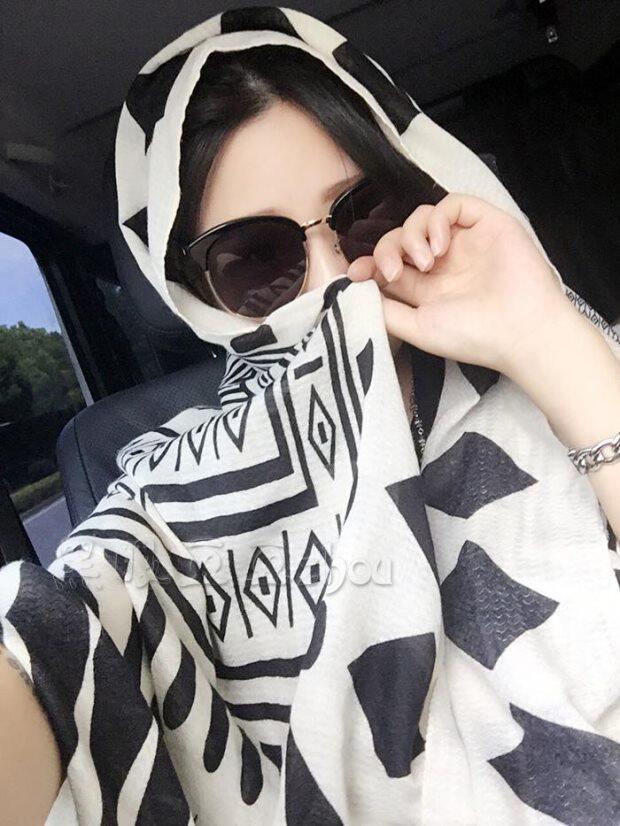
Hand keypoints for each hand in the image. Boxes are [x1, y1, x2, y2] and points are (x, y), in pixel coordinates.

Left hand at [346, 192, 568, 376]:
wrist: (519, 331)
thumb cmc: (473, 336)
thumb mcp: (417, 327)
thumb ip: (386, 310)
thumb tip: (356, 291)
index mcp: (427, 289)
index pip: (390, 265)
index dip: (370, 264)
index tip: (356, 272)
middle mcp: (443, 264)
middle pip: (400, 239)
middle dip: (388, 250)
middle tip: (393, 271)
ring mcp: (464, 242)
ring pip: (421, 218)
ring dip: (411, 235)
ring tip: (424, 261)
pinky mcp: (485, 224)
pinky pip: (451, 205)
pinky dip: (436, 219)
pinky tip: (439, 244)